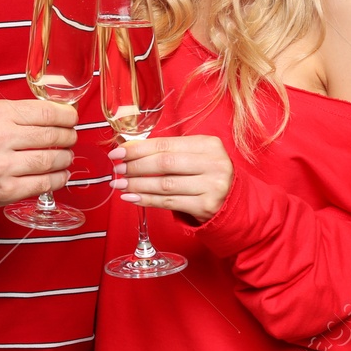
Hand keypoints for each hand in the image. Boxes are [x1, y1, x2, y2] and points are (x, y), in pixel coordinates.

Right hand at [0, 99, 78, 210]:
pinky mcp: (4, 191)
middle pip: (51, 136)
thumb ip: (18, 114)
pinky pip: (42, 184)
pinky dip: (58, 179)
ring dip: (65, 158)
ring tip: (66, 156)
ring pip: (51, 160)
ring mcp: (2, 167)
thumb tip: (56, 115)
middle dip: (68, 137)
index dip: (67, 116)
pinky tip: (60, 175)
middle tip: (71, 138)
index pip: (45, 113)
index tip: (72, 119)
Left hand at [108, 134, 232, 221]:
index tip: (118, 152)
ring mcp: (212, 186)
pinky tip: (132, 198)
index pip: (165, 144)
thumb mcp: (194, 157)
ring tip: (120, 184)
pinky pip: (169, 202)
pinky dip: (146, 200)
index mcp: (208, 144)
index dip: (138, 149)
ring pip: (164, 184)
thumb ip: (167, 152)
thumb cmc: (206, 175)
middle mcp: (214, 163)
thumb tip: (128, 150)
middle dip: (135, 166)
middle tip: (117, 169)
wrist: (233, 202)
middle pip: (164, 163)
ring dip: (137, 184)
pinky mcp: (206, 206)